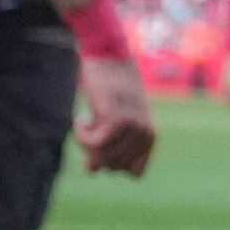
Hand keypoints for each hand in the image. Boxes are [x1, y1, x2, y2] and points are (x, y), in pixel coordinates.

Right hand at [80, 52, 157, 177]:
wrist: (108, 56)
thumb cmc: (108, 87)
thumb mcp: (109, 120)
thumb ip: (106, 145)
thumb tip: (91, 172)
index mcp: (150, 137)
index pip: (133, 173)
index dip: (113, 163)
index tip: (100, 145)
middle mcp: (145, 134)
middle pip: (113, 165)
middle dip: (95, 153)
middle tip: (86, 130)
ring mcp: (133, 126)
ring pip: (103, 155)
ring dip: (85, 143)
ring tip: (82, 124)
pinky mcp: (117, 117)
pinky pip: (95, 142)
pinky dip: (82, 135)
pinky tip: (79, 120)